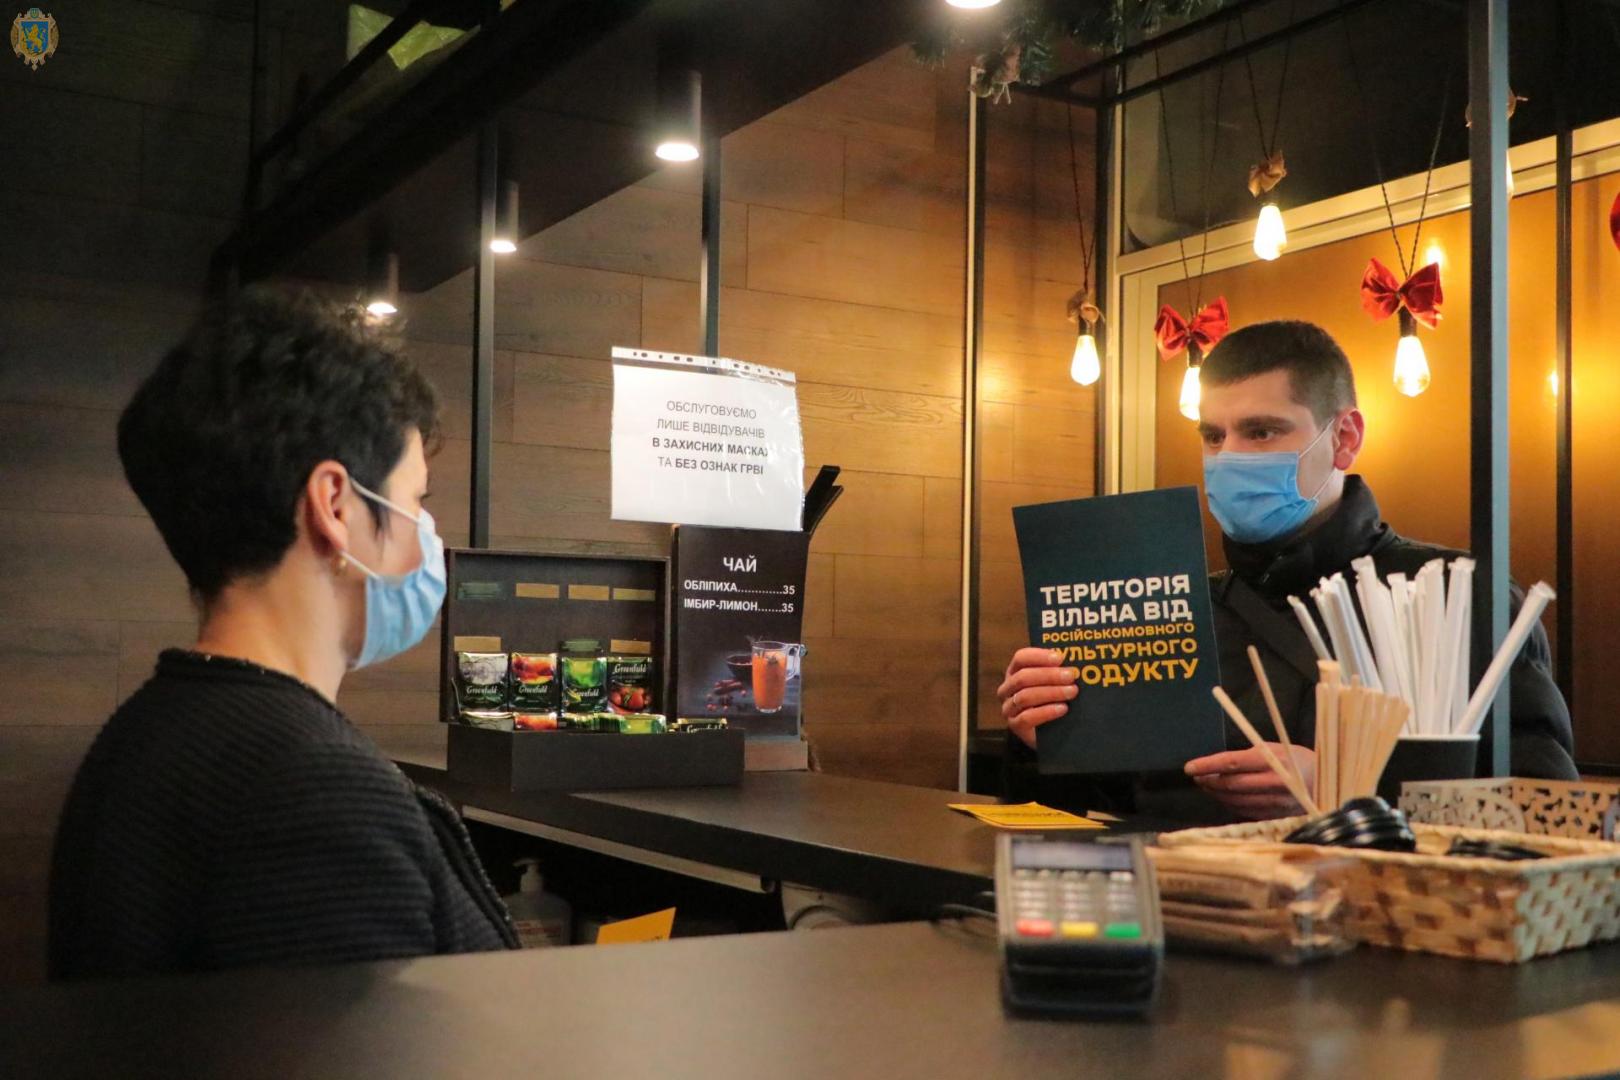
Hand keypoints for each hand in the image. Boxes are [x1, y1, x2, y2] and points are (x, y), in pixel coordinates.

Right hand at [997, 648, 1078, 749]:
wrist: (1051, 732)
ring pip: (1025, 697)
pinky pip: (1027, 717)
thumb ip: (1058, 671)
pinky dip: (1046, 712)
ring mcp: (1009, 708)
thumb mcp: (1053, 683)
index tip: (1059, 658)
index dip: (1039, 656)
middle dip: (1049, 675)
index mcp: (1014, 672)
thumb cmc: (1053, 700)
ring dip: (1051, 692)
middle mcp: (1007, 689)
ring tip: (1071, 692)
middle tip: (1071, 676)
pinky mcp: (1015, 726)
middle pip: (1023, 677)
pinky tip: (1062, 708)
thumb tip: (1072, 662)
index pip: (1021, 658)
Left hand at [1183, 745, 1315, 820]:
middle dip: (1209, 781)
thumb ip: (1250, 755)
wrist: (1327, 783)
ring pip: (1236, 800)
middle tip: (1197, 777)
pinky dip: (1230, 804)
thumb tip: (1219, 763)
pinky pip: (1246, 811)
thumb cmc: (1297, 760)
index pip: (1232, 762)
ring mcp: (1276, 802)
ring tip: (1207, 785)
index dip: (1208, 765)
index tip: (1189, 767)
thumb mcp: (1277, 748)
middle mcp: (1274, 782)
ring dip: (1216, 794)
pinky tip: (1223, 798)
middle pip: (1231, 785)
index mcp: (1273, 760)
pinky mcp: (1277, 816)